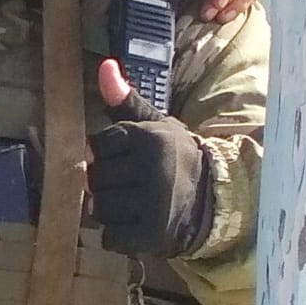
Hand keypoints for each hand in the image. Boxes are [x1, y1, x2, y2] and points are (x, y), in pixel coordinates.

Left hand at [88, 60, 211, 259]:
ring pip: (99, 209)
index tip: (128, 157)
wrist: (210, 199)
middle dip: (106, 182)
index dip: (106, 153)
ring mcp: (154, 205)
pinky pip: (110, 237)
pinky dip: (117, 234)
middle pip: (95, 179)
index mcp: (152, 139)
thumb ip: (125, 101)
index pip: (97, 146)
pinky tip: (136, 223)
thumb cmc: (173, 158)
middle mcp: (154, 170)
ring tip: (133, 202)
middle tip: (131, 182)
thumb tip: (104, 67)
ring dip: (109, 209)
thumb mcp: (155, 125)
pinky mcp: (152, 236)